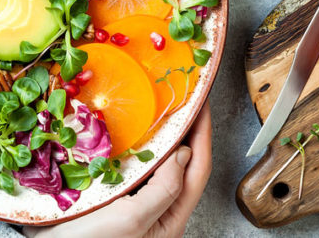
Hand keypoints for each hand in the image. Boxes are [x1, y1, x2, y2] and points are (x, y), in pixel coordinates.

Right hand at [24, 98, 211, 237]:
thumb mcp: (131, 219)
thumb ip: (165, 188)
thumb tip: (183, 153)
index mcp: (170, 219)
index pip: (198, 169)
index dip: (202, 133)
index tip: (201, 103)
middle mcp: (158, 211)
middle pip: (183, 166)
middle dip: (186, 132)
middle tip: (182, 99)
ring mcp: (137, 204)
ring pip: (159, 165)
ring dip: (163, 137)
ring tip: (161, 109)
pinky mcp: (116, 197)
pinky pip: (135, 168)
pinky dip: (137, 147)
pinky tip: (130, 132)